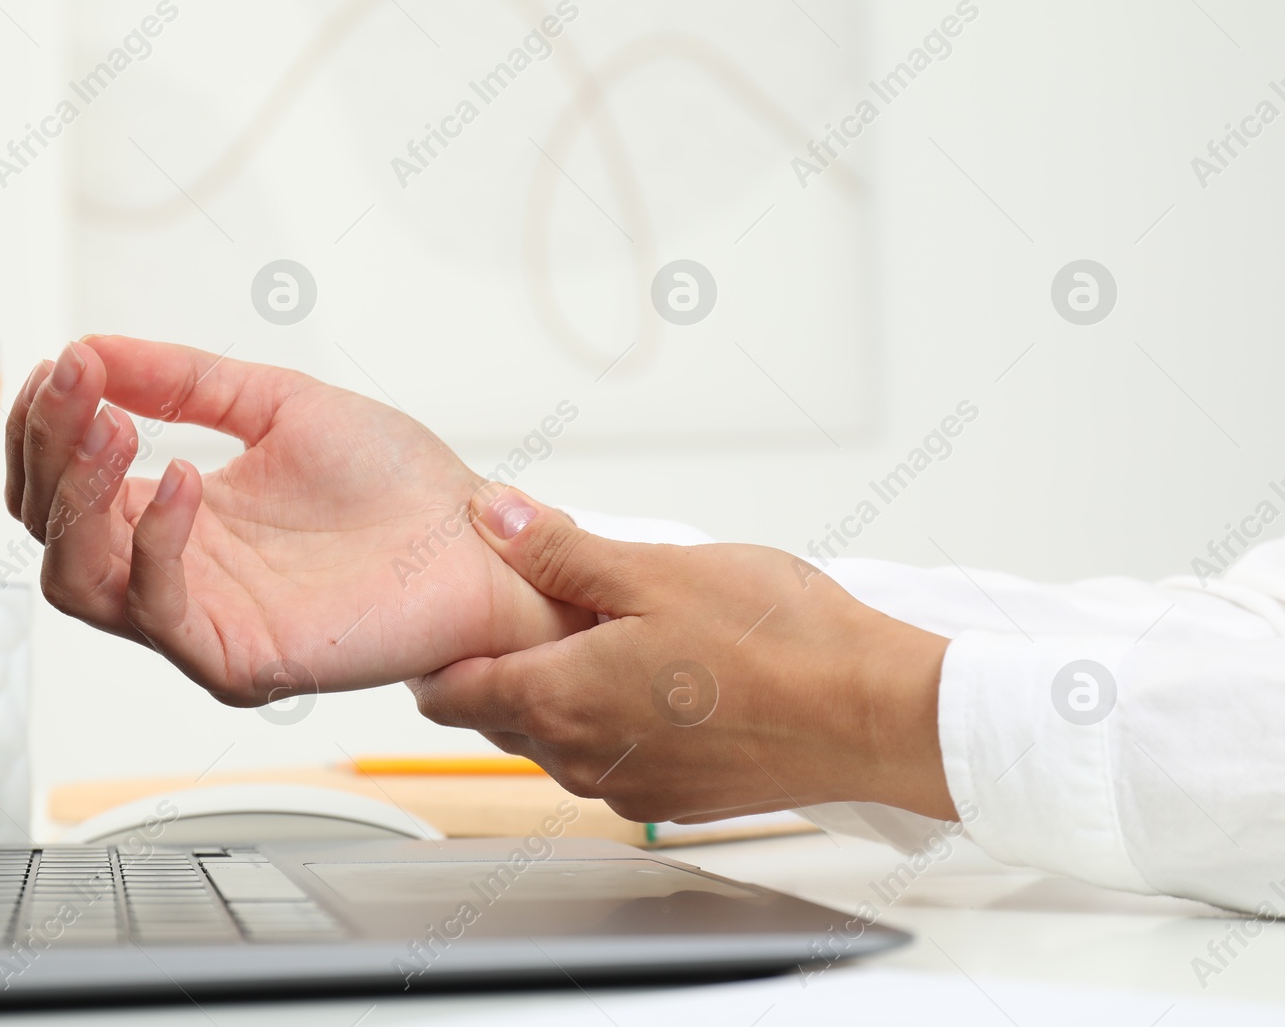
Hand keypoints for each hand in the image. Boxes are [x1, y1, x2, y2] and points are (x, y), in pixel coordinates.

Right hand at [4, 336, 593, 704]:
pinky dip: (155, 542)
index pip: (66, 485)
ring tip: (108, 424)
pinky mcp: (237, 659)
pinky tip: (181, 479)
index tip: (64, 363)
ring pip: (79, 582)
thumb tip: (89, 348)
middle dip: (49, 452)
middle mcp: (175, 573)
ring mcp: (200, 621)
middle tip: (75, 387)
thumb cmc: (396, 482)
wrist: (479, 541)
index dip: (46, 427)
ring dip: (77, 498)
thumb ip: (183, 381)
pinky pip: (158, 612)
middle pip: (54, 532)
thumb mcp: (277, 404)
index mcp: (176, 517)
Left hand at [411, 487, 957, 822]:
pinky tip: (655, 677)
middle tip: (531, 609)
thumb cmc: (780, 643)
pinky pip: (611, 761)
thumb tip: (491, 515)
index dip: (439, 656)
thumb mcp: (656, 570)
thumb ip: (558, 550)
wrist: (876, 716)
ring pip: (556, 740)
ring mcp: (629, 790)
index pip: (452, 695)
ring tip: (601, 634)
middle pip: (500, 717)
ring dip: (558, 692)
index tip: (448, 622)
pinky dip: (610, 721)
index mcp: (561, 702)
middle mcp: (583, 761)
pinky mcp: (675, 801)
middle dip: (502, 666)